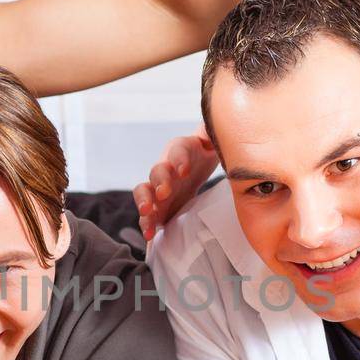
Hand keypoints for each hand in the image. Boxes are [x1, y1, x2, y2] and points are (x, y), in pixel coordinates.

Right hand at [133, 126, 217, 241]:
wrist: (193, 170)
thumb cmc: (203, 154)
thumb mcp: (212, 141)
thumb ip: (213, 133)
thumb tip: (216, 125)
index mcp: (180, 150)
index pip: (178, 150)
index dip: (179, 159)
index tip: (184, 171)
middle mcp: (165, 168)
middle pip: (157, 171)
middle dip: (159, 181)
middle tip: (163, 193)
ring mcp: (158, 189)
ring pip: (145, 193)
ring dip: (144, 202)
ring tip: (146, 213)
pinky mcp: (158, 208)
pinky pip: (148, 215)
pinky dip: (146, 224)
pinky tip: (149, 235)